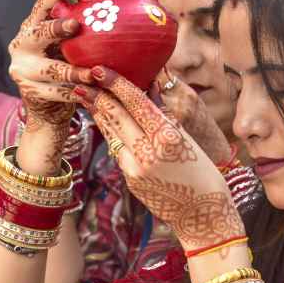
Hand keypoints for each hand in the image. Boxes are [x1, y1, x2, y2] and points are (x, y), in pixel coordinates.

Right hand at [8, 0, 93, 169]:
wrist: (47, 108)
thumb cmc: (65, 66)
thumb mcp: (68, 45)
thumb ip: (80, 29)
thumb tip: (118, 5)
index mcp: (32, 26)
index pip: (42, 3)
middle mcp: (22, 44)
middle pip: (39, 32)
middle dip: (56, 28)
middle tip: (76, 26)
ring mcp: (22, 69)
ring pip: (49, 68)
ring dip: (72, 70)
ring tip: (93, 74)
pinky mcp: (30, 92)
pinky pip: (55, 92)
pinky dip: (74, 92)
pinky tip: (90, 93)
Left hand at [72, 67, 244, 251]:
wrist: (202, 213)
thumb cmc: (202, 171)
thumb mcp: (187, 139)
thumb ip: (163, 115)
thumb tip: (148, 88)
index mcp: (167, 137)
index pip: (136, 103)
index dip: (116, 83)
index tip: (99, 69)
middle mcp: (148, 152)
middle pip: (116, 116)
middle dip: (97, 96)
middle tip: (81, 80)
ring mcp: (135, 169)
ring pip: (111, 133)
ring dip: (97, 113)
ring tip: (85, 95)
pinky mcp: (129, 180)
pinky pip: (117, 150)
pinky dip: (111, 133)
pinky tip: (104, 121)